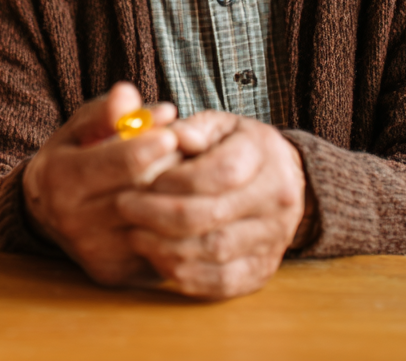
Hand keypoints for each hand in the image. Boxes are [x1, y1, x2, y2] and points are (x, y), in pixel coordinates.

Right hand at [22, 82, 178, 285]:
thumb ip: (105, 111)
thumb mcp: (80, 128)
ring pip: (152, 225)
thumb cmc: (72, 157)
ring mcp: (94, 251)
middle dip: (171, 172)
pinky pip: (155, 249)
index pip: (118, 163)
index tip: (174, 132)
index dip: (151, 146)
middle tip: (191, 155)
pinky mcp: (113, 273)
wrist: (46, 212)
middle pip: (140, 195)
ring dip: (176, 201)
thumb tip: (130, 95)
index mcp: (60, 178)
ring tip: (188, 179)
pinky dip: (172, 228)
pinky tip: (178, 207)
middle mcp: (72, 220)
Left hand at [115, 111, 310, 299]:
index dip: (175, 179)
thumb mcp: (217, 125)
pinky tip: (157, 258)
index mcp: (265, 155)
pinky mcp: (261, 271)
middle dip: (159, 213)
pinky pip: (220, 281)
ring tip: (133, 233)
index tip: (142, 178)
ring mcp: (272, 240)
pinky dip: (184, 273)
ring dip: (166, 246)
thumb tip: (168, 136)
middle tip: (123, 206)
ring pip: (214, 251)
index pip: (220, 172)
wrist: (282, 181)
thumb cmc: (235, 147)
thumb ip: (190, 129)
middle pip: (212, 215)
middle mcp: (277, 199)